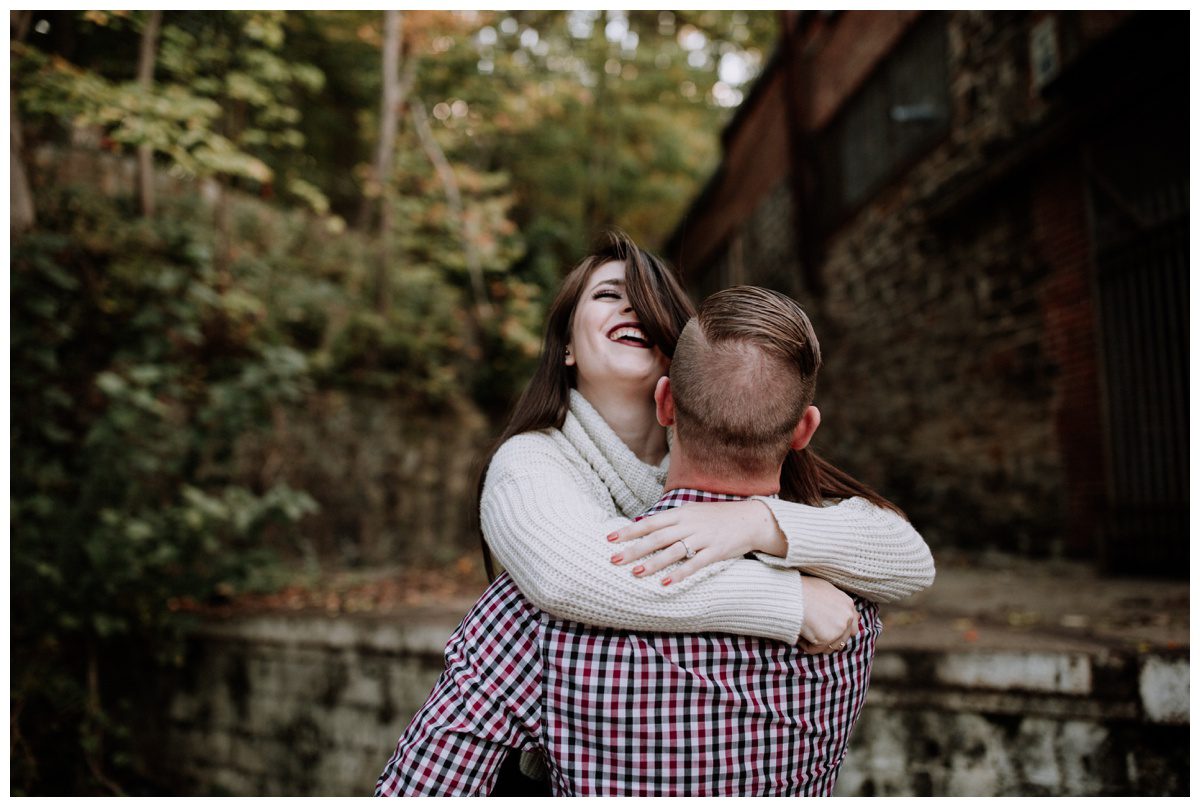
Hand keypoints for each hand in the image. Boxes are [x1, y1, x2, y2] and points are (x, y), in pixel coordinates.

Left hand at [606, 499, 787, 585]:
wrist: (750, 519)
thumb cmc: (716, 517)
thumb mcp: (692, 512)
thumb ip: (670, 521)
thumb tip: (645, 527)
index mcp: (681, 513)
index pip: (650, 522)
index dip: (629, 531)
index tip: (610, 539)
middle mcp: (689, 524)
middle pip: (657, 538)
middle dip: (634, 549)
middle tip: (614, 559)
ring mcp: (703, 538)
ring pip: (673, 551)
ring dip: (653, 563)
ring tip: (635, 573)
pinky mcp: (716, 552)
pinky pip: (695, 564)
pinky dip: (680, 573)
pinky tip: (666, 583)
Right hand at [797, 576, 857, 653]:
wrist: (792, 594)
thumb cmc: (803, 589)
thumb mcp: (825, 588)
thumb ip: (837, 602)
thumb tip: (848, 613)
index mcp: (848, 604)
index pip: (853, 626)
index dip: (838, 630)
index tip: (825, 628)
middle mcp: (848, 616)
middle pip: (842, 640)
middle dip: (828, 638)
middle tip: (813, 630)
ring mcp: (839, 628)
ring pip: (830, 647)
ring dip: (816, 643)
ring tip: (805, 629)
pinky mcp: (827, 638)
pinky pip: (815, 650)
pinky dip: (805, 644)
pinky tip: (800, 632)